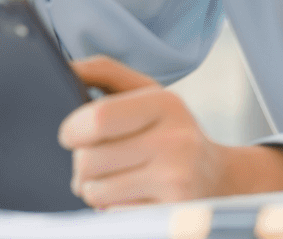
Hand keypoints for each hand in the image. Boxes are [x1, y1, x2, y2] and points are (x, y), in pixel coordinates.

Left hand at [60, 57, 282, 207]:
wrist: (218, 178)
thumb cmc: (167, 130)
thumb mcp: (143, 92)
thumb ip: (102, 72)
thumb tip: (63, 67)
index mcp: (165, 104)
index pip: (97, 118)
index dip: (71, 130)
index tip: (71, 135)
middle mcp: (176, 142)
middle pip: (88, 160)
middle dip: (81, 164)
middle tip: (97, 161)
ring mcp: (177, 183)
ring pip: (95, 191)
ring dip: (94, 189)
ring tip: (114, 179)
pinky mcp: (172, 215)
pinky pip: (112, 215)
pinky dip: (112, 209)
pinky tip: (132, 197)